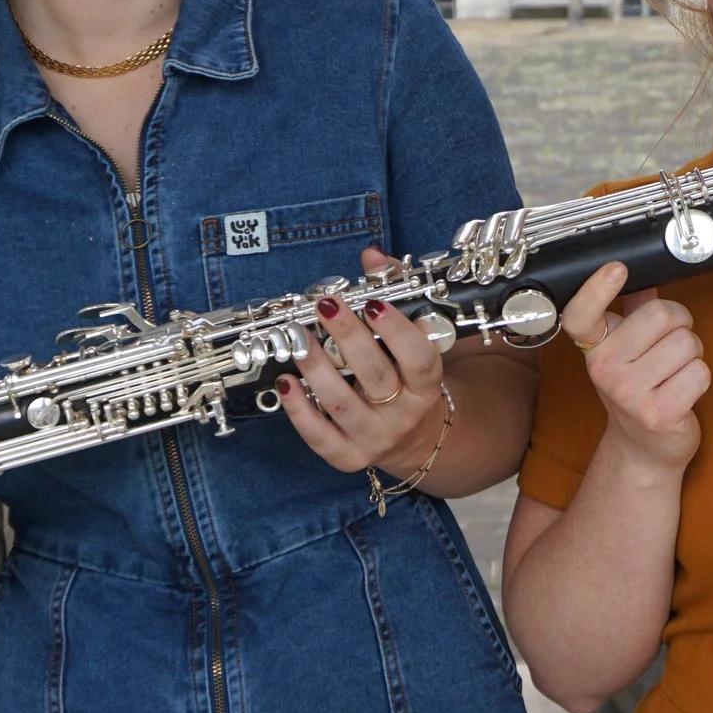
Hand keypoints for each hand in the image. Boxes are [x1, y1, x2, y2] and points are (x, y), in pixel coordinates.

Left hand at [278, 248, 454, 473]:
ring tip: (297, 337)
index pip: (419, 359)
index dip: (398, 332)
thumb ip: (394, 294)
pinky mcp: (348, 456)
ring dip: (316, 367)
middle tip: (325, 306)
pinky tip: (285, 381)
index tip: (374, 303)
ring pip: (342, 404)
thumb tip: (372, 256)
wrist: (413, 435)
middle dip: (348, 338)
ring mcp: (376, 438)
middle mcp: (405, 415)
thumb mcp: (413, 340)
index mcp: (427, 386)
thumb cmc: (406, 376)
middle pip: (376, 377)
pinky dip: (299, 410)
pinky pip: (320, 436)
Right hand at [558, 260, 708, 474]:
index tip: (616, 268)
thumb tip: (646, 268)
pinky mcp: (659, 414)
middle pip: (661, 314)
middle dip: (680, 323)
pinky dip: (700, 377)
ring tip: (676, 370)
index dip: (597, 289)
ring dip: (693, 353)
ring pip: (687, 342)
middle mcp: (604, 369)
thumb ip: (634, 307)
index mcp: (594, 347)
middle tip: (670, 343)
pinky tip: (683, 390)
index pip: (581, 315)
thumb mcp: (627, 347)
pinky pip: (700, 372)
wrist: (643, 447)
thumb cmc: (639, 389)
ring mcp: (629, 394)